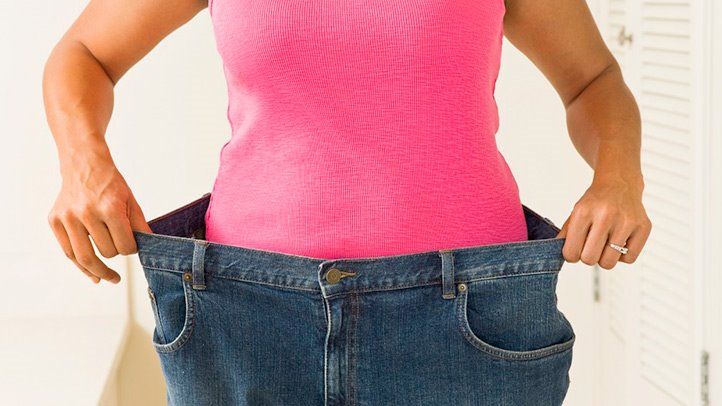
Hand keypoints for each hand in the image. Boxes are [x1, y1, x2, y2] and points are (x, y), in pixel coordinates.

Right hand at [48, 144, 151, 283]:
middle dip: (116, 254)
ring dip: (99, 271)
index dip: (132, 249)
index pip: (125, 246)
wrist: (84, 165)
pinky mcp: (54, 221)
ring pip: (85, 258)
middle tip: (120, 249)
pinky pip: (69, 252)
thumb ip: (140, 226)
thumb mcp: (131, 201)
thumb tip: (151, 247)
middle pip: (107, 252)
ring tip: (109, 278)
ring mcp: (67, 218)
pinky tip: (93, 275)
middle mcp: (86, 213)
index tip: (133, 246)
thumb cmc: (110, 184)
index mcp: (109, 208)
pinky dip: (81, 266)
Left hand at [556, 177, 651, 268]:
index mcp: (583, 212)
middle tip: (590, 247)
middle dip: (587, 257)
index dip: (571, 256)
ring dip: (604, 258)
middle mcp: (606, 215)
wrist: (619, 184)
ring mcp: (627, 221)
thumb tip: (556, 254)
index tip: (575, 250)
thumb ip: (566, 235)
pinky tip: (619, 242)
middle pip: (590, 259)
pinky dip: (622, 256)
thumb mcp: (575, 213)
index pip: (571, 252)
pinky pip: (629, 259)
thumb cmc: (595, 202)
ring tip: (604, 245)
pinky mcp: (643, 227)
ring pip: (609, 262)